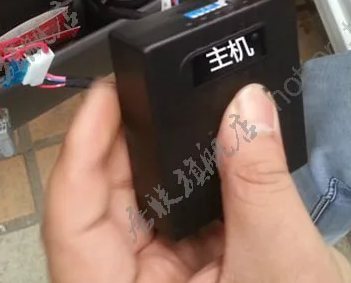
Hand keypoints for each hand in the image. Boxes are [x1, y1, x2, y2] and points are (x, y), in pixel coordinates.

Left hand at [42, 80, 350, 282]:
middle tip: (146, 88)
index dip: (80, 151)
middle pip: (98, 208)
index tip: (104, 96)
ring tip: (173, 111)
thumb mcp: (280, 262)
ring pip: (130, 209)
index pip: (71, 224)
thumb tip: (245, 105)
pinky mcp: (174, 278)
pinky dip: (180, 182)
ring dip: (152, 160)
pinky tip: (197, 151)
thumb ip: (258, 179)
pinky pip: (163, 219)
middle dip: (122, 143)